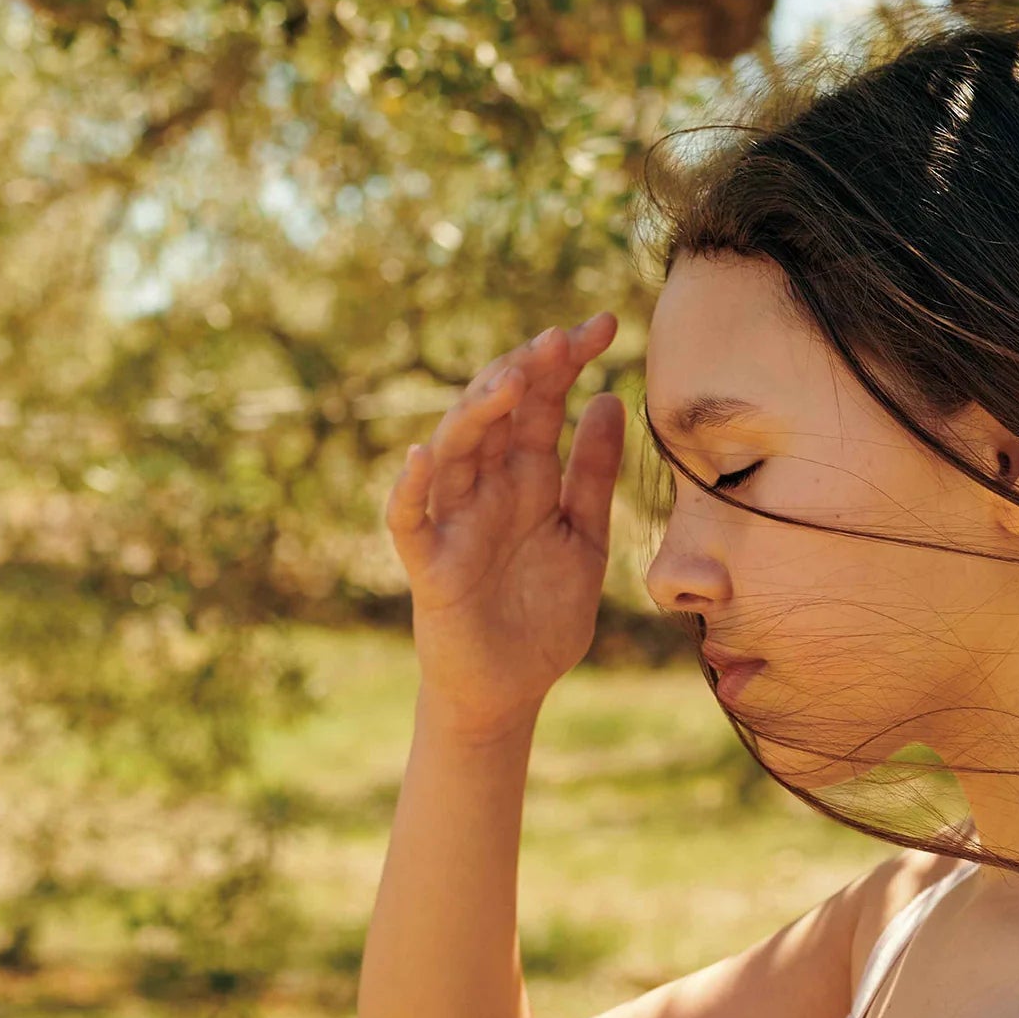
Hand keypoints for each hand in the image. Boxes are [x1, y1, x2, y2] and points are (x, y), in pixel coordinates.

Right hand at [385, 314, 623, 741]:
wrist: (511, 691)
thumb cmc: (542, 616)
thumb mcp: (584, 538)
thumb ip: (592, 475)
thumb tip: (609, 398)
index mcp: (525, 478)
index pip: (540, 404)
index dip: (566, 363)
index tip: (606, 326)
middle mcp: (485, 489)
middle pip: (494, 414)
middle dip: (524, 373)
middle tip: (561, 339)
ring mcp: (453, 522)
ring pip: (453, 452)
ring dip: (476, 414)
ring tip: (510, 383)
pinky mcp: (429, 566)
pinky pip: (409, 521)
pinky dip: (409, 489)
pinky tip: (421, 457)